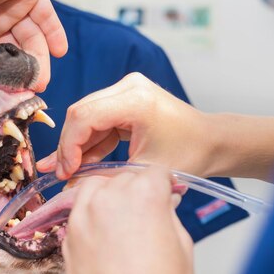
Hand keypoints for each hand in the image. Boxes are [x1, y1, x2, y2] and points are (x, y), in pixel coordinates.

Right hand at [0, 0, 67, 103]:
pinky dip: (55, 34)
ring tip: (42, 79)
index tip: (11, 101)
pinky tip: (60, 52)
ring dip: (40, 61)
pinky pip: (46, 17)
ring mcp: (9, 10)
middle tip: (32, 91)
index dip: (0, 85)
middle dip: (23, 76)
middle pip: (13, 57)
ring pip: (30, 41)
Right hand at [37, 72, 210, 178]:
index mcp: (136, 100)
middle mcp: (128, 87)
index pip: (84, 117)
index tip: (67, 173)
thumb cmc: (188, 154)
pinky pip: (96, 120)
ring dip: (76, 146)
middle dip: (68, 147)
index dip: (69, 146)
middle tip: (62, 174)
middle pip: (80, 114)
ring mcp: (125, 90)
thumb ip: (103, 175)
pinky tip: (79, 162)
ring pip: (84, 118)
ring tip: (67, 171)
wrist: (211, 141)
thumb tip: (69, 186)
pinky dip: (89, 143)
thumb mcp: (143, 170)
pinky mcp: (124, 98)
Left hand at [62, 167, 192, 273]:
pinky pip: (77, 212)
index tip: (165, 193)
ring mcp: (82, 217)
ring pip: (93, 188)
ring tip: (121, 219)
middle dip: (135, 189)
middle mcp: (107, 199)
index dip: (163, 183)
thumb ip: (167, 214)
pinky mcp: (67, 237)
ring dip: (107, 196)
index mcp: (143, 196)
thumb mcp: (181, 246)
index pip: (154, 171)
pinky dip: (89, 215)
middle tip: (145, 211)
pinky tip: (103, 236)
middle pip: (122, 177)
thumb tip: (161, 203)